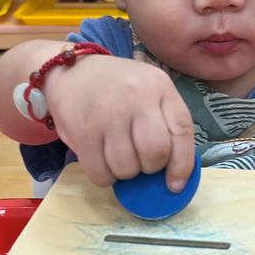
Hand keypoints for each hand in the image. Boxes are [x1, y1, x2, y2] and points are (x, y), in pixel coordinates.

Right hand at [44, 55, 196, 190]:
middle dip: (149, 168)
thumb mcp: (149, 92)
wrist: (72, 71)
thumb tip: (174, 179)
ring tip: (117, 156)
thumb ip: (165, 125)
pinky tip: (101, 160)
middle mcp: (136, 95)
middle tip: (139, 160)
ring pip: (126, 168)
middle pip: (155, 153)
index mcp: (159, 86)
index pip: (182, 130)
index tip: (174, 184)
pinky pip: (100, 173)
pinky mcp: (83, 130)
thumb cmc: (118, 89)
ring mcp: (108, 112)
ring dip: (124, 173)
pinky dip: (104, 177)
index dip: (182, 164)